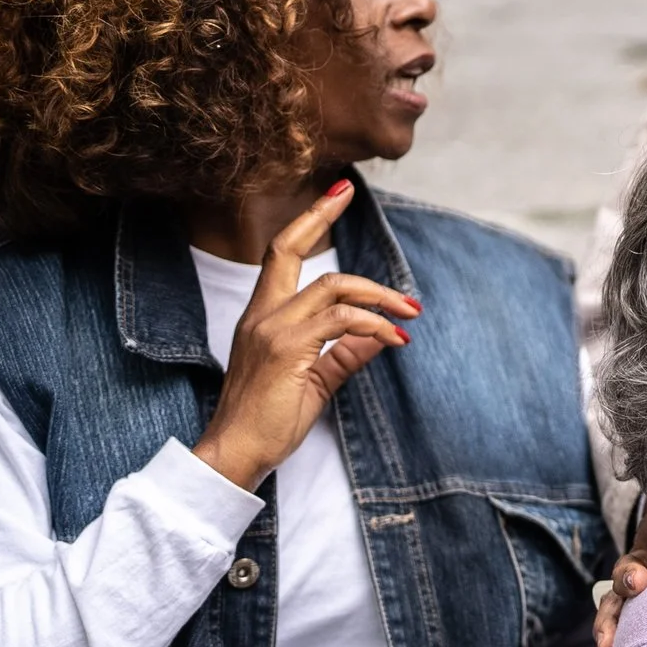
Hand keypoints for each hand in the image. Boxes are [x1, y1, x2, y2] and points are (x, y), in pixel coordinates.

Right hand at [192, 180, 419, 490]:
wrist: (237, 454)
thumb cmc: (270, 421)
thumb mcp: (314, 380)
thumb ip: (344, 354)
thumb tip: (380, 336)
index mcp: (262, 316)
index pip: (281, 255)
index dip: (307, 220)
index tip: (335, 192)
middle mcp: (261, 315)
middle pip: (290, 249)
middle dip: (319, 215)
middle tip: (351, 195)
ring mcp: (271, 330)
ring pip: (332, 287)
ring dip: (379, 297)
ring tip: (409, 315)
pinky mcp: (286, 350)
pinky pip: (340, 321)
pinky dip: (374, 325)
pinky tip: (395, 340)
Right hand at [592, 502, 646, 646]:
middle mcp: (641, 559)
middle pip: (630, 565)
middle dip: (631, 575)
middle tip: (638, 582)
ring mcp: (630, 584)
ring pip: (613, 600)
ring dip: (609, 621)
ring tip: (607, 643)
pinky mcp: (626, 606)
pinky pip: (612, 623)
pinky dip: (608, 641)